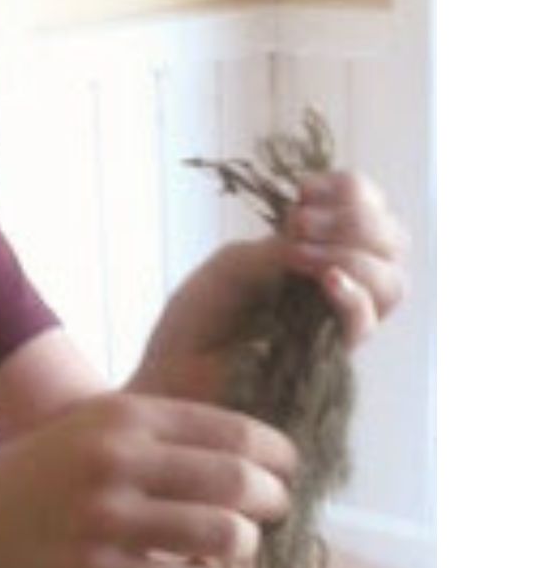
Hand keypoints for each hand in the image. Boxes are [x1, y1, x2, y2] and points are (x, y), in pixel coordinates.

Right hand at [0, 391, 296, 567]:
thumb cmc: (39, 476)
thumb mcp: (93, 429)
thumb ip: (162, 433)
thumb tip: (253, 456)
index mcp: (124, 417)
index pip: (234, 430)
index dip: (278, 455)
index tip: (288, 471)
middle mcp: (118, 462)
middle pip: (239, 482)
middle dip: (273, 502)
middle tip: (271, 514)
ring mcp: (106, 522)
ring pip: (223, 536)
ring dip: (242, 546)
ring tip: (231, 548)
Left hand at [135, 170, 408, 402]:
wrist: (173, 377)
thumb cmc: (199, 322)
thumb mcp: (238, 264)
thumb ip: (285, 245)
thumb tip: (317, 234)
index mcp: (321, 255)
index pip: (373, 212)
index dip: (353, 191)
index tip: (303, 190)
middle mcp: (340, 289)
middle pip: (394, 244)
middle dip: (357, 219)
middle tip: (300, 222)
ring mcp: (338, 325)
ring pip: (392, 283)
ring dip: (354, 253)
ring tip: (301, 252)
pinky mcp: (330, 360)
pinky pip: (364, 324)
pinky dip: (351, 294)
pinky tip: (325, 280)